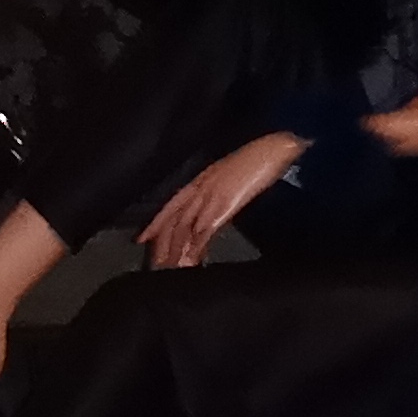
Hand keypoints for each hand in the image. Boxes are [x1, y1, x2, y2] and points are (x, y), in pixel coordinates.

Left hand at [140, 130, 306, 268]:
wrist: (274, 147)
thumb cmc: (261, 157)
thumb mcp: (235, 173)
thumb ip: (223, 188)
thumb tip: (221, 203)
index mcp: (202, 179)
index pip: (171, 205)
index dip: (155, 223)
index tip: (143, 239)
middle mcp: (201, 188)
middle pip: (173, 220)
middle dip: (162, 244)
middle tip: (155, 265)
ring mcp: (211, 196)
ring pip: (184, 228)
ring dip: (176, 250)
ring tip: (170, 269)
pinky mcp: (224, 205)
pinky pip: (204, 230)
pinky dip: (196, 247)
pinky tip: (193, 260)